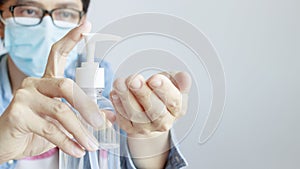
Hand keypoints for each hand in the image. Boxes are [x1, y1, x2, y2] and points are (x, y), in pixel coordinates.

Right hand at [0, 21, 109, 162]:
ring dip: (80, 131)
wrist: (7, 143)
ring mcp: (24, 97)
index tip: (85, 26)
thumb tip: (108, 117)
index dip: (72, 39)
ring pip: (61, 111)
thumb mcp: (63, 121)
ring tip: (90, 145)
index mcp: (46, 81)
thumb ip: (82, 115)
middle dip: (87, 107)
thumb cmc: (35, 128)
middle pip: (67, 86)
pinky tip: (77, 150)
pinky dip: (67, 142)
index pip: (58, 53)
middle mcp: (35, 84)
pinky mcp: (18, 114)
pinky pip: (50, 129)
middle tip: (100, 124)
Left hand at [110, 72, 191, 136]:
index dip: (164, 90)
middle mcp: (163, 122)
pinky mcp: (130, 129)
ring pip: (136, 115)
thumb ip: (179, 79)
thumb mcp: (172, 82)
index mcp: (176, 109)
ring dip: (126, 98)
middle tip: (134, 80)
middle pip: (154, 110)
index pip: (173, 101)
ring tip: (119, 83)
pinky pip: (123, 119)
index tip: (154, 79)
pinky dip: (117, 106)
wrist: (151, 110)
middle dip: (142, 94)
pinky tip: (114, 93)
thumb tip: (184, 78)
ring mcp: (146, 128)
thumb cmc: (161, 93)